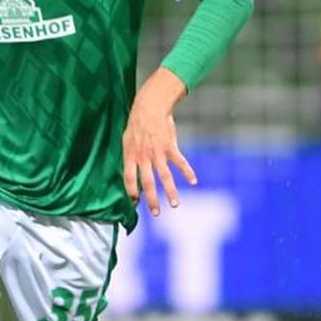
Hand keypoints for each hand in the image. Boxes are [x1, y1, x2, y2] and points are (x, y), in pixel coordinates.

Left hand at [122, 68, 196, 216]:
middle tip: (156, 213)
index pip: (129, 178)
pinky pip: (180, 162)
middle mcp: (143, 157)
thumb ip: (130, 158)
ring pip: (164, 176)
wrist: (149, 107)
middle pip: (147, 182)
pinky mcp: (170, 147)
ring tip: (174, 204)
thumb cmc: (136, 125)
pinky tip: (194, 181)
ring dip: (170, 192)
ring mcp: (158, 153)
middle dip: (151, 199)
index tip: (134, 203)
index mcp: (130, 155)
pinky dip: (188, 172)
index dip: (131, 191)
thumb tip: (132, 174)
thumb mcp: (127, 140)